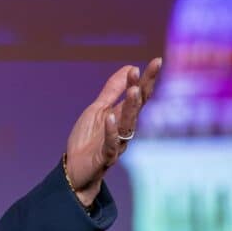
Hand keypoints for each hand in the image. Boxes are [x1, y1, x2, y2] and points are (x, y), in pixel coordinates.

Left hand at [64, 57, 161, 206]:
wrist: (75, 169)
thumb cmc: (88, 139)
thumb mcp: (97, 109)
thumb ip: (112, 91)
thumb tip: (129, 67)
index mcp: (122, 115)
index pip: (139, 94)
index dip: (147, 78)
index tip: (156, 61)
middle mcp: (124, 128)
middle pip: (137, 107)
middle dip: (142, 89)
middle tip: (145, 72)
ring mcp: (117, 143)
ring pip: (128, 124)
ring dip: (131, 107)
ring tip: (133, 90)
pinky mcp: (105, 157)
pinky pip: (111, 143)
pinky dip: (110, 131)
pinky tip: (110, 117)